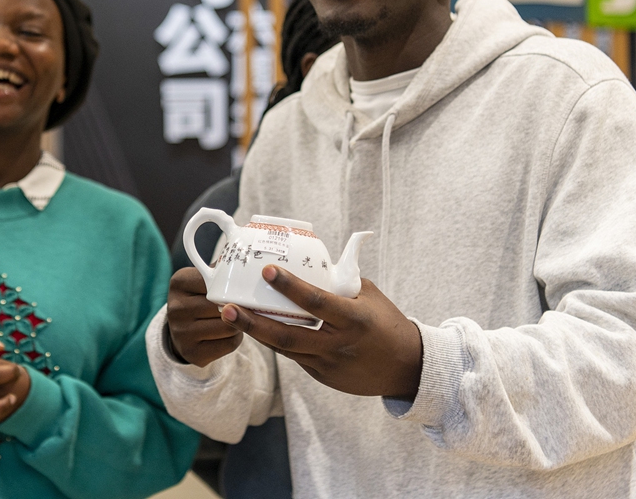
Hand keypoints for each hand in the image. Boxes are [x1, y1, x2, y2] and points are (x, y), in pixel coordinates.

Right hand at [166, 267, 243, 366]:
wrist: (182, 332)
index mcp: (179, 282)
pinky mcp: (191, 352)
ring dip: (239, 324)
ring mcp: (180, 332)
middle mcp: (175, 307)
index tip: (242, 289)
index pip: (217, 283)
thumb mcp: (203, 280)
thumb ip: (221, 271)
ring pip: (229, 326)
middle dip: (239, 307)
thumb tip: (246, 261)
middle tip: (244, 306)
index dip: (233, 288)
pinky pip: (229, 344)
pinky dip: (235, 339)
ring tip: (234, 319)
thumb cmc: (201, 300)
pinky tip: (227, 334)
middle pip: (224, 306)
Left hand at [221, 265, 422, 398]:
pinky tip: (256, 327)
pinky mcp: (322, 376)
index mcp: (353, 319)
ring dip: (256, 332)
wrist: (407, 367)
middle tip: (228, 307)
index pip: (316, 301)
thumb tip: (311, 258)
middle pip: (287, 335)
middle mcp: (338, 344)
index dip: (289, 286)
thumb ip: (340, 280)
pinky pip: (294, 357)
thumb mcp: (369, 295)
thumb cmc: (387, 323)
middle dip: (254, 321)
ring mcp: (328, 364)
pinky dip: (275, 342)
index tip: (267, 270)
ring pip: (284, 349)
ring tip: (231, 316)